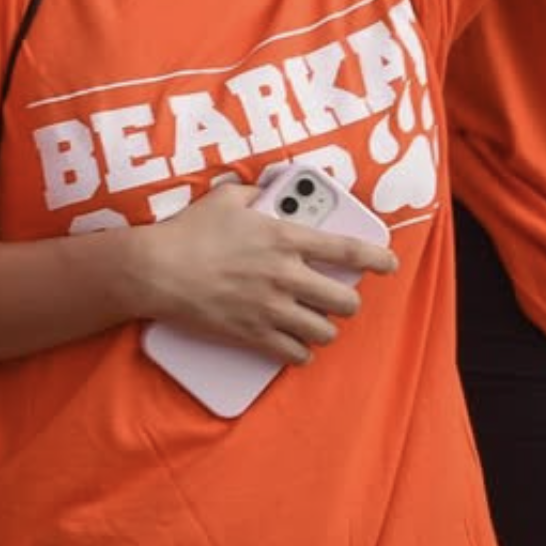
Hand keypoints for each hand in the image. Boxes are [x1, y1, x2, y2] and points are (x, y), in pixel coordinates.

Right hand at [135, 183, 397, 364]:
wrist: (156, 270)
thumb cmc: (188, 231)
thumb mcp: (225, 198)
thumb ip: (255, 193)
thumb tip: (267, 192)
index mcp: (285, 238)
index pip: (349, 249)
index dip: (378, 258)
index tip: (389, 263)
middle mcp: (286, 275)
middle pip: (345, 300)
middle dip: (346, 301)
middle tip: (336, 298)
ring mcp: (271, 308)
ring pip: (325, 331)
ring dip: (324, 328)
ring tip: (314, 322)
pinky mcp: (253, 334)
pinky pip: (295, 354)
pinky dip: (298, 352)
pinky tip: (293, 344)